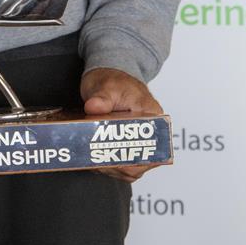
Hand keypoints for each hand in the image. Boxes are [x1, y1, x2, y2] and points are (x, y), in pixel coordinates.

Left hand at [80, 66, 162, 184]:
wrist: (108, 76)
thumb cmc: (112, 79)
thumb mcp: (105, 85)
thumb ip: (101, 97)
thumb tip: (94, 107)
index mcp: (151, 114)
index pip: (151, 142)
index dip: (134, 154)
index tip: (113, 155)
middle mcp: (150, 130)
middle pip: (143, 160)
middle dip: (121, 164)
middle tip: (98, 161)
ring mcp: (140, 139)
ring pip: (134, 166)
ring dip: (115, 168)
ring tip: (95, 162)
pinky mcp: (130, 144)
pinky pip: (126, 164)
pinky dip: (112, 166)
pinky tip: (97, 163)